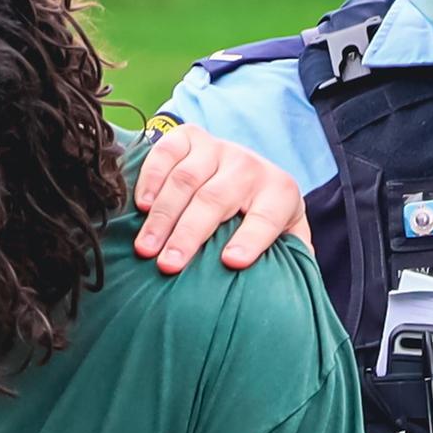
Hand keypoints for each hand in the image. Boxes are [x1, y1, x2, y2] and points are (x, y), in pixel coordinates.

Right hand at [129, 130, 312, 273]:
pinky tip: (140, 207)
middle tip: (168, 266)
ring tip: (146, 248)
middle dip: (189, 234)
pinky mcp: (190, 137)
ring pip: (185, 179)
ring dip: (162, 215)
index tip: (232, 262)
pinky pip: (166, 152)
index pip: (266, 216)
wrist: (248, 168)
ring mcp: (217, 148)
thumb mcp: (287, 236)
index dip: (251, 239)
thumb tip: (285, 294)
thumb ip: (292, 259)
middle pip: (215, 199)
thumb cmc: (262, 216)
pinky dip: (150, 178)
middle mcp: (248, 166)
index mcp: (279, 192)